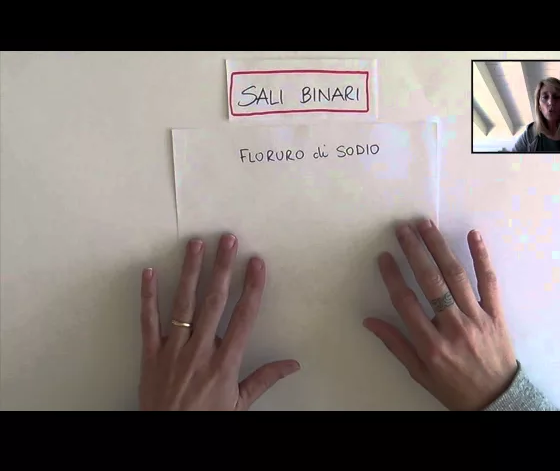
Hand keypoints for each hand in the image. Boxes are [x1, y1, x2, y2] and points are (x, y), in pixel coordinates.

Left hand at [138, 234, 299, 410]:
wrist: (168, 439)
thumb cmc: (205, 421)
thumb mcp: (239, 404)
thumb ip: (264, 379)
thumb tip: (291, 365)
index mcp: (224, 363)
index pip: (243, 317)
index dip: (252, 287)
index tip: (256, 264)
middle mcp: (199, 351)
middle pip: (213, 302)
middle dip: (222, 268)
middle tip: (227, 240)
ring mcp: (172, 351)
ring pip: (183, 304)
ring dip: (190, 271)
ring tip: (195, 245)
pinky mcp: (150, 354)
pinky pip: (147, 320)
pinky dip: (148, 296)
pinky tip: (150, 272)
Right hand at [364, 219, 517, 410]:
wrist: (498, 401)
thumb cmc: (455, 387)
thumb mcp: (420, 372)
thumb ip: (396, 344)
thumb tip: (370, 321)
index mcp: (431, 345)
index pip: (406, 302)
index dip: (393, 277)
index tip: (384, 257)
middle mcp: (453, 327)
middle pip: (431, 282)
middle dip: (414, 252)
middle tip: (402, 229)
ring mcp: (477, 318)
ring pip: (456, 276)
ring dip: (439, 247)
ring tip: (426, 225)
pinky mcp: (496, 314)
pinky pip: (489, 282)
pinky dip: (481, 257)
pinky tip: (473, 235)